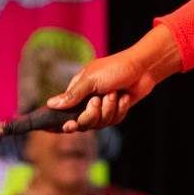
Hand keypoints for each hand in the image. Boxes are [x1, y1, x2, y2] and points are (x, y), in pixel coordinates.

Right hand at [47, 29, 181, 132]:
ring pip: (99, 124)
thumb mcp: (91, 79)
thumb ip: (72, 94)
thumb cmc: (115, 68)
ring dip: (109, 109)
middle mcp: (87, 101)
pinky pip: (114, 121)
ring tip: (114, 94)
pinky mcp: (116, 111)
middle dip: (91, 114)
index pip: (63, 112)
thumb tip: (50, 104)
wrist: (143, 67)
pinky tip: (125, 97)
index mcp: (77, 91)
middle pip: (82, 123)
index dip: (62, 123)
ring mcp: (102, 107)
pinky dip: (120, 109)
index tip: (67, 126)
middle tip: (97, 101)